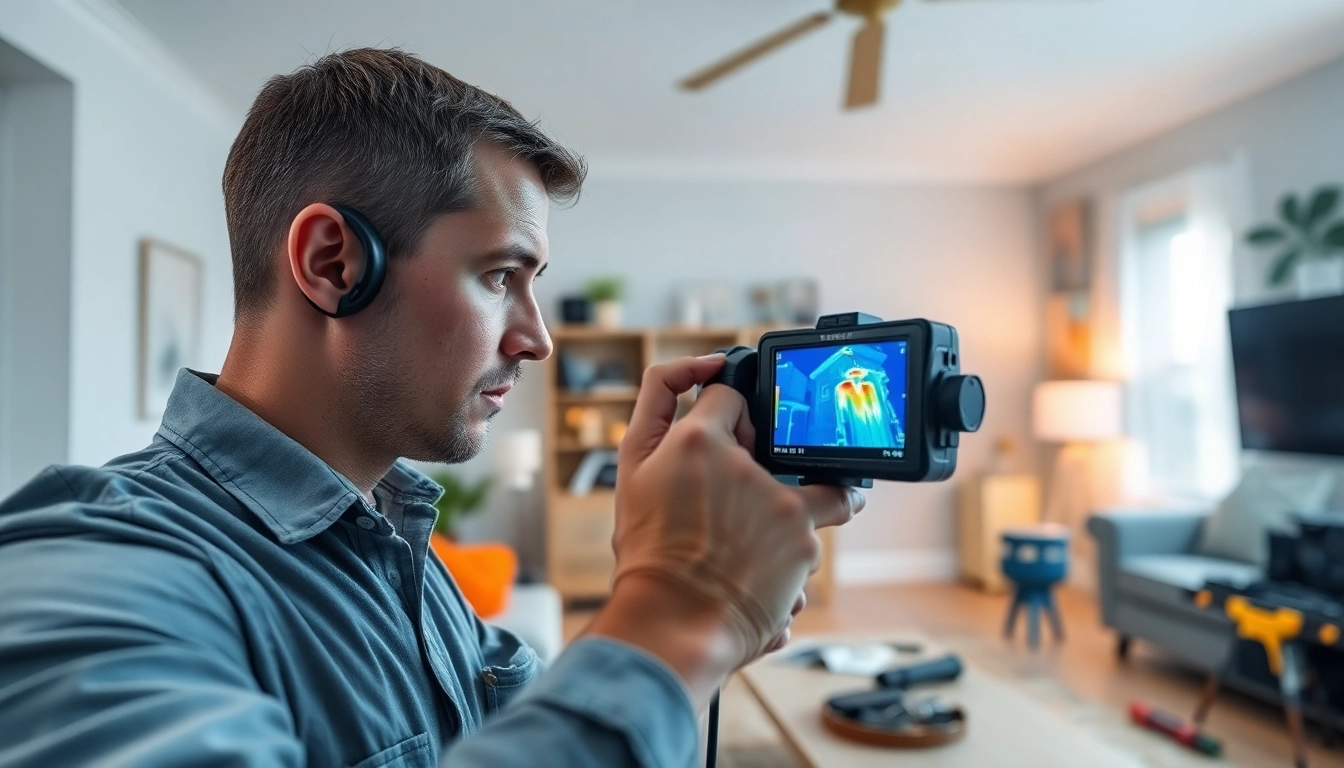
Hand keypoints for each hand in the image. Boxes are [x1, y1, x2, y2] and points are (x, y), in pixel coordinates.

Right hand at [610, 355, 863, 667]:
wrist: (674, 622)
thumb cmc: (649, 551)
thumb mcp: (631, 464)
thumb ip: (659, 396)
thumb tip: (705, 363)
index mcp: (699, 440)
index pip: (729, 397)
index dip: (723, 422)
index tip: (721, 448)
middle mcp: (748, 467)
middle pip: (767, 441)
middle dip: (756, 464)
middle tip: (727, 505)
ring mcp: (784, 506)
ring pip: (802, 484)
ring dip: (784, 506)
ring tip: (752, 538)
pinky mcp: (806, 542)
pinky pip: (814, 527)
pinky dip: (793, 544)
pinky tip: (762, 563)